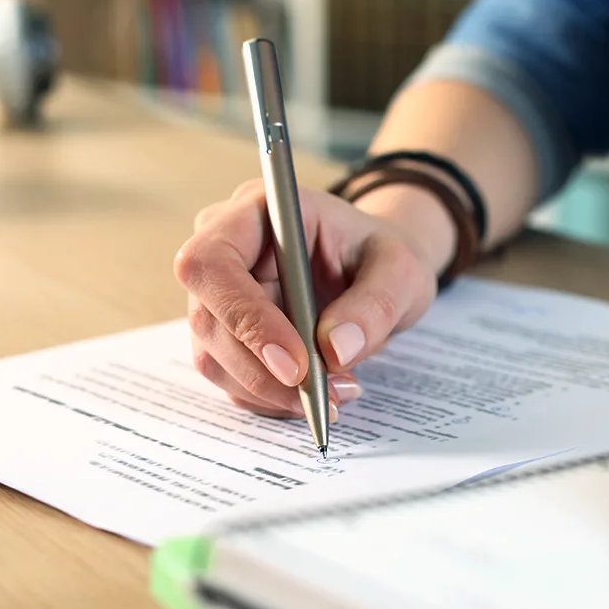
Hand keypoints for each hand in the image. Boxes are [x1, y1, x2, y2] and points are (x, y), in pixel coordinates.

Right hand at [173, 179, 438, 418]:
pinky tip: (317, 393)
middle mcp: (225, 248)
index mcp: (257, 210)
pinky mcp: (225, 333)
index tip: (295, 365)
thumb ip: (374, 304)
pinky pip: (232, 378)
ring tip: (334, 394)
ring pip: (214, 357)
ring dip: (271, 391)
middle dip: (264, 370)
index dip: (244, 317)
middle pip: (208, 319)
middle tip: (325, 394)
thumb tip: (335, 350)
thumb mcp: (401, 271)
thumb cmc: (381, 256)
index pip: (212, 262)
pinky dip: (272, 398)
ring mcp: (218, 294)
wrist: (377, 270)